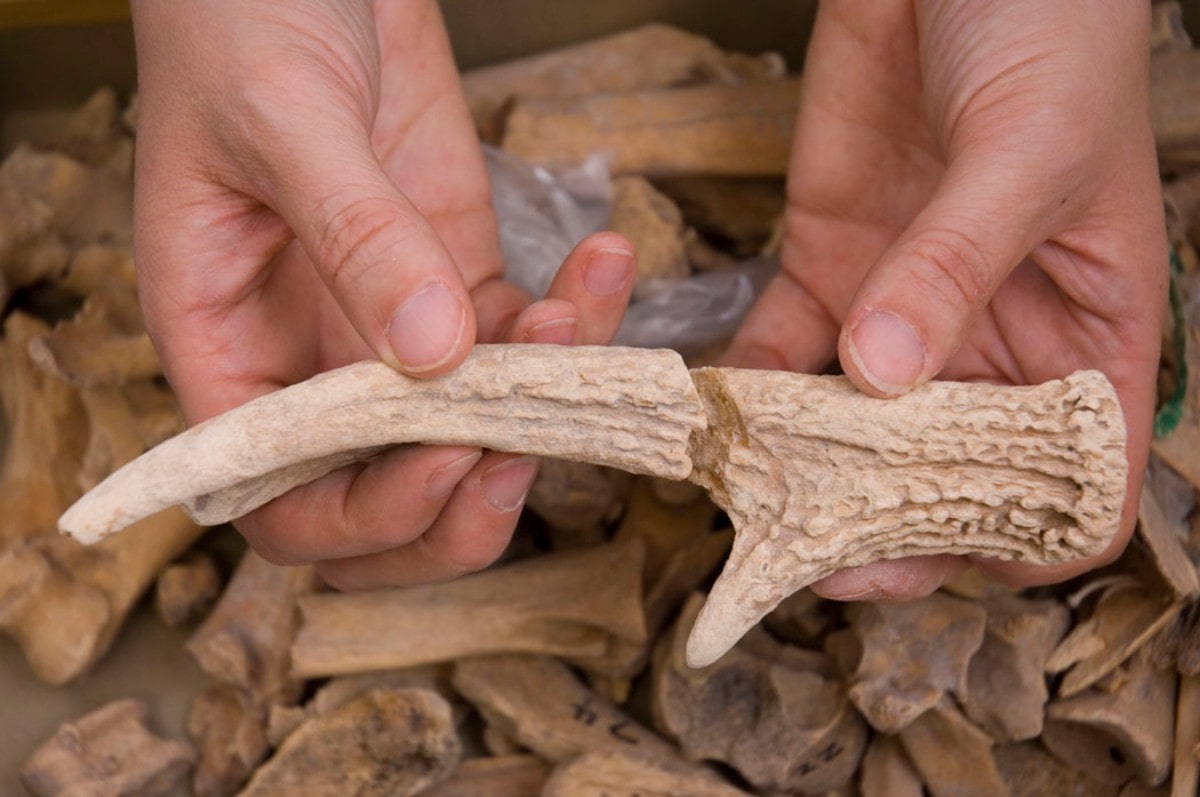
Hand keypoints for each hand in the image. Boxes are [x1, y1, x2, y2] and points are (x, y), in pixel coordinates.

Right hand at [131, 0, 634, 586]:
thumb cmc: (240, 20)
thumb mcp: (284, 121)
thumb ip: (356, 237)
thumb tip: (432, 357)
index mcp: (227, 346)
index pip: (281, 496)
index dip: (363, 512)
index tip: (445, 459)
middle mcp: (308, 357)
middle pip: (383, 498)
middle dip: (464, 500)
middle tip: (527, 448)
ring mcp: (392, 325)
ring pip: (473, 428)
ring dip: (543, 400)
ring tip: (578, 311)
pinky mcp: (460, 276)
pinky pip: (524, 339)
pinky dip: (575, 321)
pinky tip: (601, 261)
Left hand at [724, 0, 1166, 597]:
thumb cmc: (1046, 28)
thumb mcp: (1026, 148)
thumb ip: (955, 265)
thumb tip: (885, 377)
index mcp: (1085, 331)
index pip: (1073, 480)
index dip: (1021, 535)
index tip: (942, 554)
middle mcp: (993, 337)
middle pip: (946, 476)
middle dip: (888, 522)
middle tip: (815, 548)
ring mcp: (899, 307)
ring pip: (854, 428)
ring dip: (803, 468)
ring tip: (750, 498)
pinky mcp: (826, 264)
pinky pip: (781, 351)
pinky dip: (747, 389)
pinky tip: (713, 415)